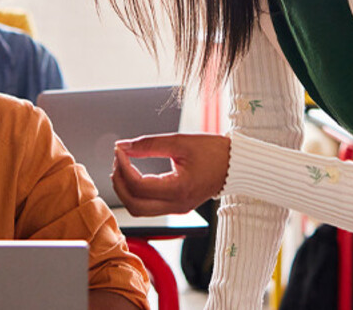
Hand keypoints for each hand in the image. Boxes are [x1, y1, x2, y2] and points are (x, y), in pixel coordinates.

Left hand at [110, 133, 230, 216]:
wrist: (235, 165)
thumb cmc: (213, 151)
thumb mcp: (180, 142)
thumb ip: (148, 144)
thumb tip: (122, 146)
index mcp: (179, 189)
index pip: (139, 185)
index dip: (123, 166)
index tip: (119, 150)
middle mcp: (177, 205)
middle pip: (134, 205)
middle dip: (119, 183)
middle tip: (118, 161)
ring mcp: (177, 209)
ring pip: (139, 210)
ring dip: (126, 190)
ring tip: (123, 167)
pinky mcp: (176, 207)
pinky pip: (148, 207)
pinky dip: (136, 193)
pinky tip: (134, 174)